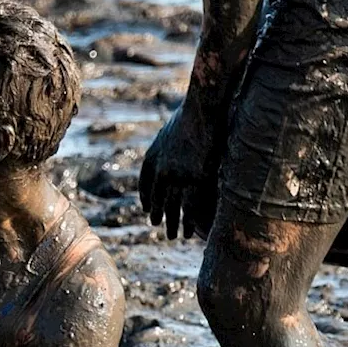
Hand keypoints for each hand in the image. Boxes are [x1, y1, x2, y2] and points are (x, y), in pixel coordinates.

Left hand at [139, 102, 221, 239]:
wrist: (202, 110)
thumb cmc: (193, 112)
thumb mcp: (174, 126)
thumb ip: (172, 139)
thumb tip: (179, 139)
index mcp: (153, 156)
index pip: (145, 182)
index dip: (146, 196)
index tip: (146, 208)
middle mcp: (160, 170)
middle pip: (156, 198)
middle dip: (156, 213)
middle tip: (156, 225)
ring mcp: (176, 177)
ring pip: (171, 207)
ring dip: (171, 224)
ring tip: (172, 236)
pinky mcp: (194, 181)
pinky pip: (189, 208)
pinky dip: (189, 222)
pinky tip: (190, 233)